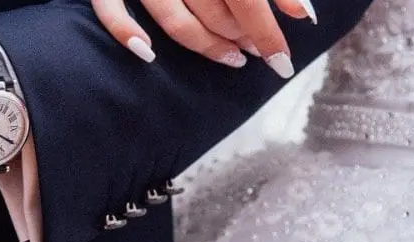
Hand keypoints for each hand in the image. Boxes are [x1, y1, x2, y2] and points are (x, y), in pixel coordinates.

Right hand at [90, 0, 314, 77]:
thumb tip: (303, 13)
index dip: (268, 33)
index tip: (282, 61)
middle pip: (216, 13)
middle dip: (243, 37)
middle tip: (259, 49)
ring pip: (175, 21)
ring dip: (206, 46)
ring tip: (232, 57)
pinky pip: (110, 8)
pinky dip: (125, 32)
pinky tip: (148, 53)